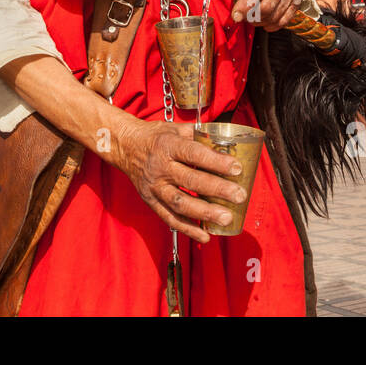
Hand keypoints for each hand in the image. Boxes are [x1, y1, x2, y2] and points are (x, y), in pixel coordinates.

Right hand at [115, 120, 245, 242]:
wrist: (126, 147)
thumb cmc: (156, 137)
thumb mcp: (176, 128)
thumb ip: (200, 136)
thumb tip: (228, 142)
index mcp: (168, 145)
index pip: (194, 154)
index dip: (217, 162)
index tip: (237, 168)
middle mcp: (160, 167)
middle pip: (191, 180)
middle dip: (218, 189)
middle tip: (239, 196)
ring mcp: (154, 187)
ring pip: (180, 203)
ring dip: (205, 213)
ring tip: (226, 218)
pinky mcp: (150, 202)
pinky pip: (170, 219)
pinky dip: (188, 229)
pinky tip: (206, 236)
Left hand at [214, 0, 303, 30]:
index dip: (246, 4)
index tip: (236, 15)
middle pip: (267, 5)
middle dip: (252, 16)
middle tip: (243, 18)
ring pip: (275, 14)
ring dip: (261, 21)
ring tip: (251, 20)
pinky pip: (286, 18)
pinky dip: (274, 25)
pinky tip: (265, 23)